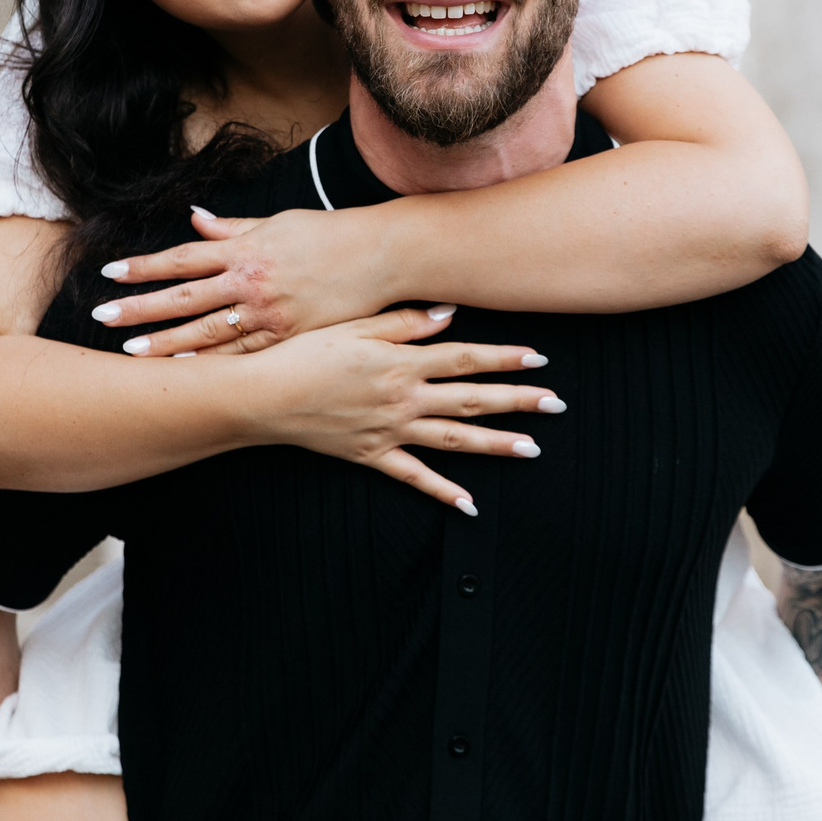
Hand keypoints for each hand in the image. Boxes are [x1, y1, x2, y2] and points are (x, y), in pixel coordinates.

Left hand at [91, 206, 395, 356]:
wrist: (381, 255)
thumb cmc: (329, 234)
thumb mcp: (278, 223)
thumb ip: (233, 228)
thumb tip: (194, 219)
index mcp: (246, 249)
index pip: (183, 257)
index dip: (144, 266)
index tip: (110, 273)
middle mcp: (251, 281)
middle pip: (184, 297)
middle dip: (140, 307)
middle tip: (103, 314)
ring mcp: (268, 312)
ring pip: (206, 331)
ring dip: (165, 342)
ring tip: (131, 350)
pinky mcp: (288, 336)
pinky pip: (241, 354)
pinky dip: (210, 362)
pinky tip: (183, 369)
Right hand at [236, 305, 562, 512]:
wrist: (264, 396)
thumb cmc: (304, 353)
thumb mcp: (355, 326)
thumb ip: (404, 322)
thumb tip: (449, 315)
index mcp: (401, 362)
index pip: (464, 358)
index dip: (503, 358)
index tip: (539, 359)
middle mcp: (403, 398)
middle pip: (471, 400)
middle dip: (517, 401)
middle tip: (556, 404)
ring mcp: (390, 430)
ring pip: (453, 439)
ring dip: (496, 445)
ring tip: (532, 449)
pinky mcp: (372, 455)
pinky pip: (414, 478)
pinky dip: (443, 492)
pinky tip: (470, 505)